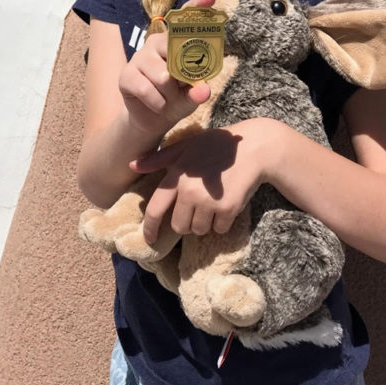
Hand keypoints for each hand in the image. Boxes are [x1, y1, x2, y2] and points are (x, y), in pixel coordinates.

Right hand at [118, 0, 215, 135]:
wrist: (152, 120)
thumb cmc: (175, 99)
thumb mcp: (192, 96)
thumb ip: (198, 92)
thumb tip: (203, 90)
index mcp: (174, 42)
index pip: (183, 20)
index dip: (196, 7)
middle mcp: (155, 43)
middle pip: (175, 51)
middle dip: (183, 75)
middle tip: (180, 86)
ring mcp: (139, 57)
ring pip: (162, 75)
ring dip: (169, 94)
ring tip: (167, 97)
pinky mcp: (126, 75)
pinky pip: (146, 89)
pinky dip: (157, 102)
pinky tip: (157, 104)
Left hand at [130, 120, 271, 243]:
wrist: (253, 148)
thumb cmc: (216, 145)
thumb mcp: (186, 146)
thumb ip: (159, 158)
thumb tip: (132, 165)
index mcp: (177, 175)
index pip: (156, 209)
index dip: (149, 228)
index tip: (149, 239)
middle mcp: (190, 191)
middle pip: (179, 226)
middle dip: (187, 222)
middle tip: (198, 205)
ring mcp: (209, 201)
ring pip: (199, 230)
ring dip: (205, 223)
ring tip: (213, 201)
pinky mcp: (227, 209)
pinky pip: (219, 229)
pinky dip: (222, 222)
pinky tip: (227, 203)